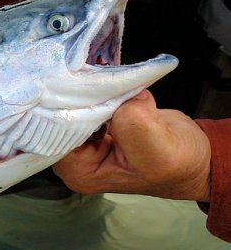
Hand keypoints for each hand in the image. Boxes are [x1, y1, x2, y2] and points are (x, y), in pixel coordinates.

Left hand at [53, 90, 211, 201]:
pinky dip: (104, 90)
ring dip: (93, 91)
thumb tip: (119, 94)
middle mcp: (76, 158)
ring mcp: (85, 139)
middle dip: (79, 97)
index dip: (66, 110)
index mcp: (80, 172)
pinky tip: (117, 85)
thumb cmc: (177, 163)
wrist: (194, 156)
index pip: (55, 135)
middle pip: (61, 120)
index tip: (80, 88)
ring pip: (75, 106)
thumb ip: (131, 122)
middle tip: (93, 78)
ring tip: (108, 81)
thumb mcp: (156, 147)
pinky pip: (91, 100)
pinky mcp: (98, 121)